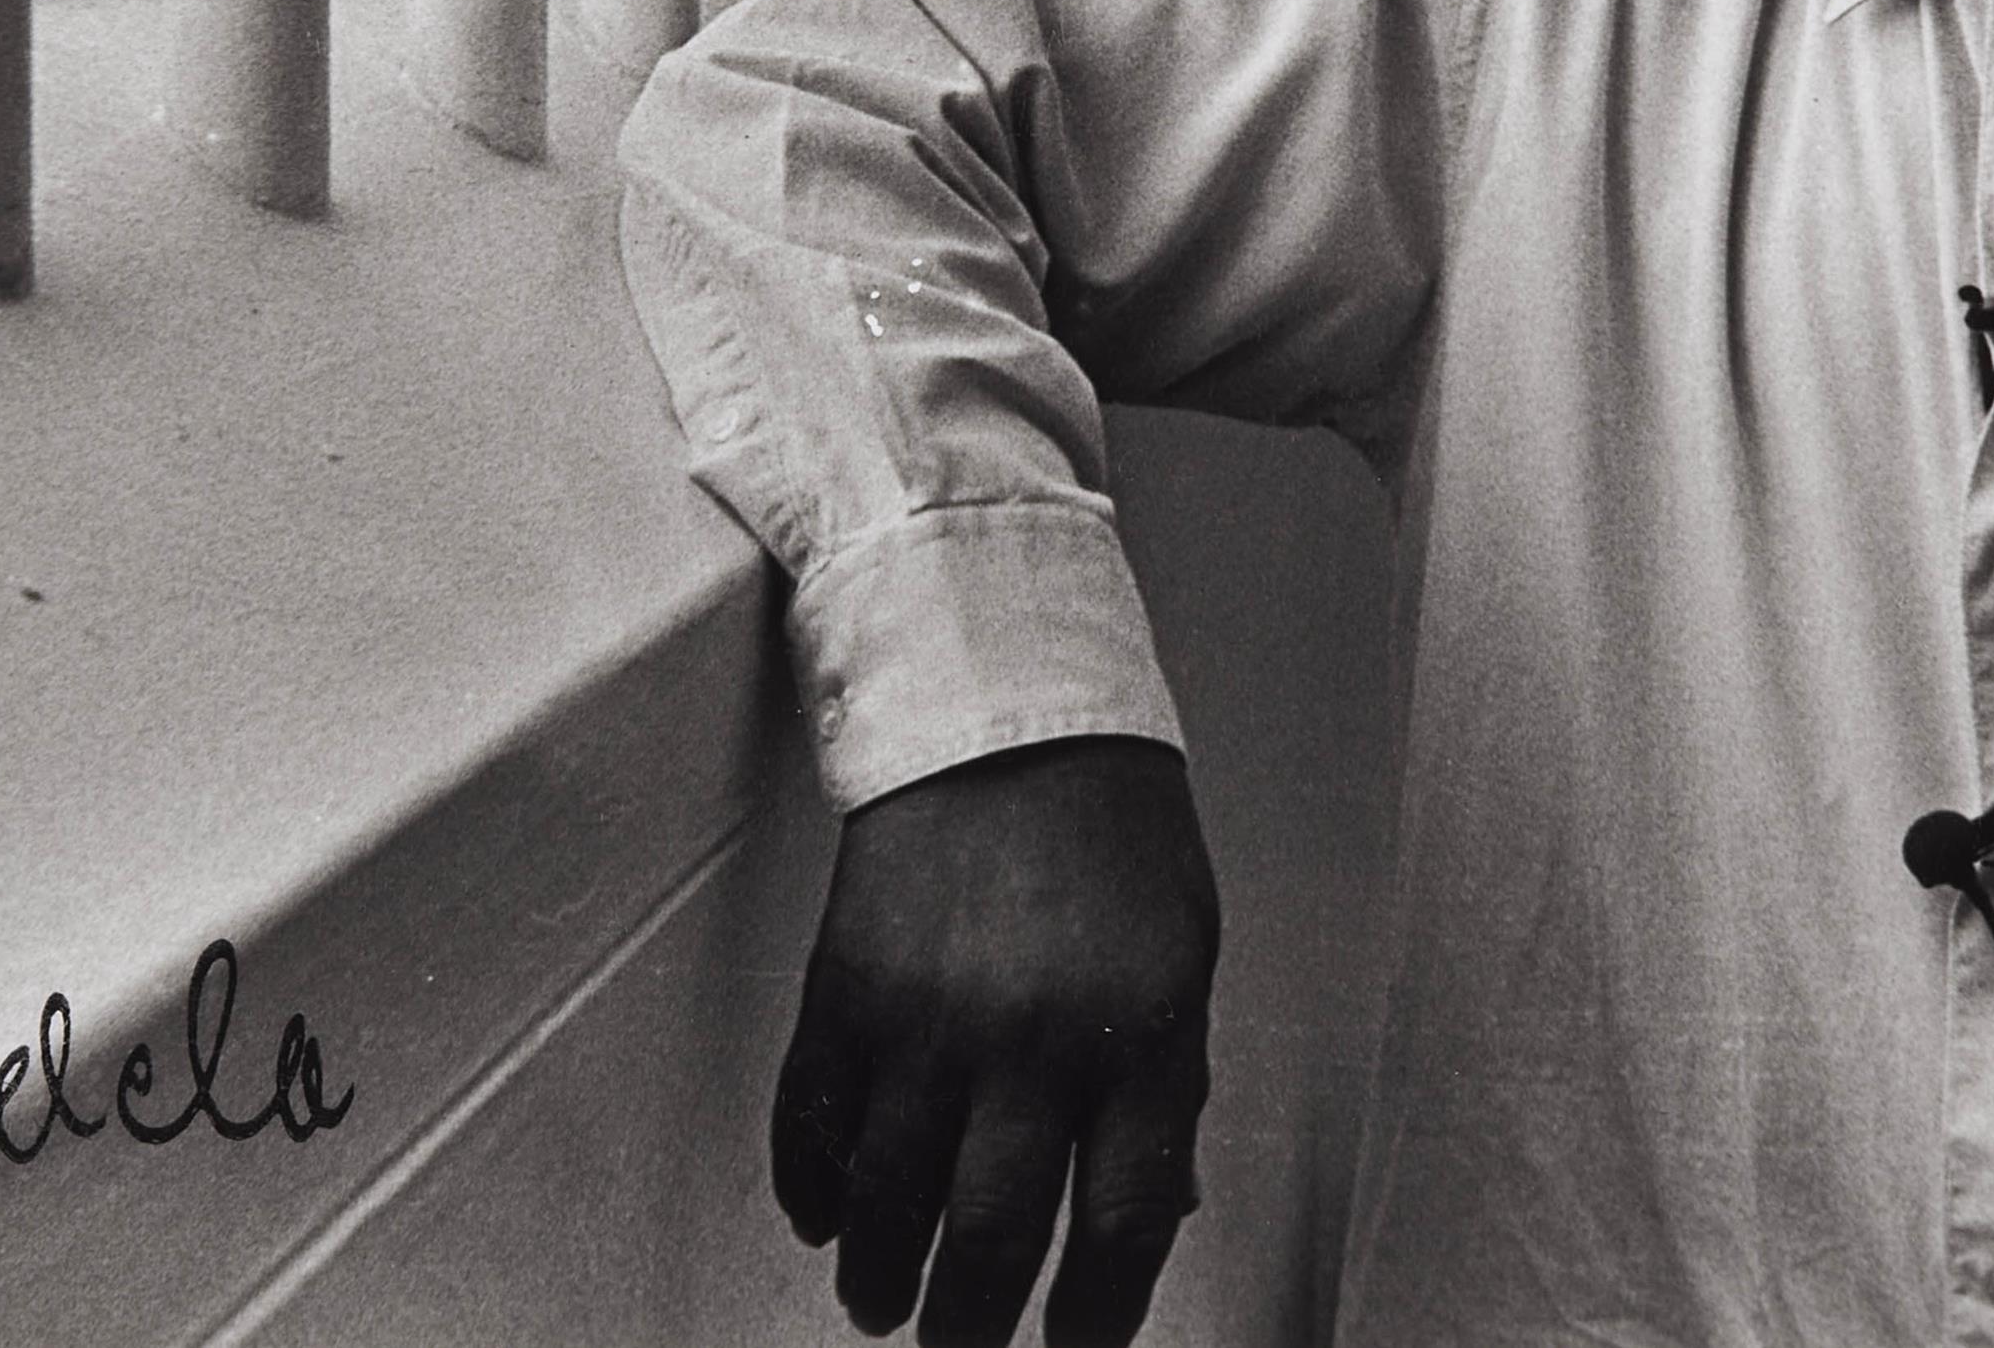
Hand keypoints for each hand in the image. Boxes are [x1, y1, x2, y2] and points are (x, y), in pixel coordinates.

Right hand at [775, 735, 1219, 1347]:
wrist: (1006, 707)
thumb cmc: (1110, 826)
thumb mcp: (1181, 955)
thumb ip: (1166, 1087)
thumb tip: (1155, 1212)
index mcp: (1137, 1032)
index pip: (1124, 1223)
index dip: (1100, 1315)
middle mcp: (1033, 1039)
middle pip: (997, 1235)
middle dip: (974, 1323)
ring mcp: (929, 1018)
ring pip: (892, 1198)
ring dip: (883, 1273)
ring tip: (881, 1305)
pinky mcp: (846, 987)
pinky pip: (814, 1119)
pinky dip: (812, 1184)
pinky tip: (824, 1218)